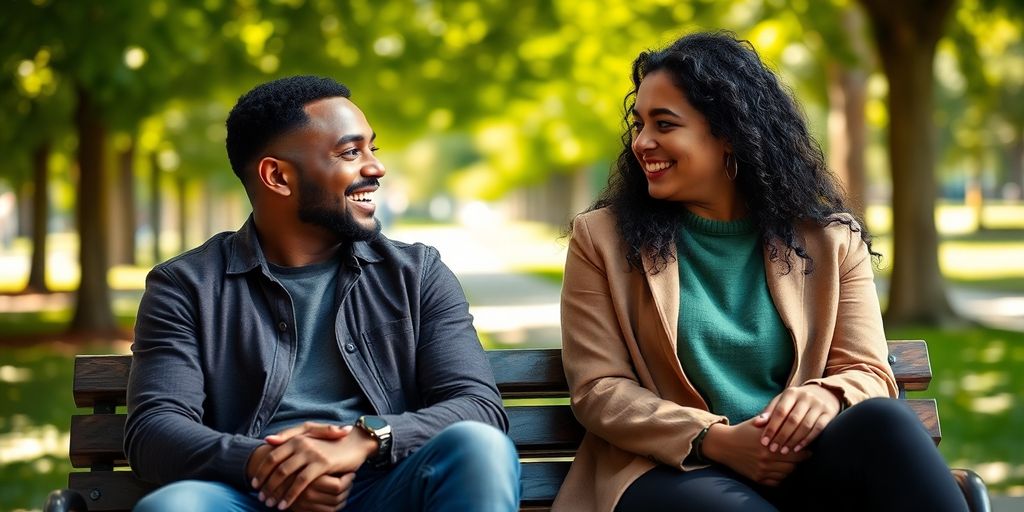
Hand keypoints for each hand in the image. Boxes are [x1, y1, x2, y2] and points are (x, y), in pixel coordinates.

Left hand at [251, 426, 377, 509]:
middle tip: (260, 498)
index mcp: (296, 438)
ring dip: (275, 491)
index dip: (261, 471)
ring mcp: (312, 452)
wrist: (355, 444)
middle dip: (266, 484)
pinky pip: (301, 482)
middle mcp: (302, 443)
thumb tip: (267, 440)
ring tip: (270, 504)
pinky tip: (285, 505)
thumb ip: (288, 436)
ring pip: (285, 474)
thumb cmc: (331, 443)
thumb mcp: (310, 436)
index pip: (272, 455)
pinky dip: (290, 495)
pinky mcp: (322, 463)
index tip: (254, 485)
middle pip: (276, 466)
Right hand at [701, 418, 809, 485]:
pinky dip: (781, 477)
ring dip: (790, 468)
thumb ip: (775, 421)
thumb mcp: (757, 422)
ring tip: (790, 462)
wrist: (723, 445)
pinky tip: (780, 469)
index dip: (804, 451)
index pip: (795, 452)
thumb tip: (793, 419)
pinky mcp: (757, 478)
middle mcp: (766, 459)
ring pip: (786, 474)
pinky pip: (776, 482)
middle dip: (799, 460)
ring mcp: (761, 470)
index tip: (807, 449)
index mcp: (768, 444)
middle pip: (793, 465)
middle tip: (801, 456)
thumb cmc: (742, 431)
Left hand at [755, 385, 840, 454]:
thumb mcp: (783, 401)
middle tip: (773, 449)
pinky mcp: (829, 413)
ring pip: (805, 425)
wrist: (824, 393)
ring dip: (793, 440)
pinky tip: (798, 449)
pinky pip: (818, 429)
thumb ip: (770, 412)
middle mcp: (806, 397)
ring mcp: (819, 405)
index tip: (764, 441)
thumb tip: (756, 424)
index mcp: (791, 393)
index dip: (771, 427)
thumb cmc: (796, 401)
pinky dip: (807, 440)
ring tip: (783, 451)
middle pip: (792, 420)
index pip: (779, 411)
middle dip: (781, 436)